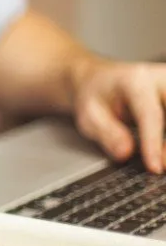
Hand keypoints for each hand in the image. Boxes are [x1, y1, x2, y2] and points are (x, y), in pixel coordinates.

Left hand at [73, 59, 165, 173]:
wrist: (99, 80)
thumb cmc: (94, 97)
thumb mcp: (88, 116)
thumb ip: (107, 134)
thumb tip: (126, 153)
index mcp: (135, 81)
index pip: (151, 115)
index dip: (154, 144)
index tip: (155, 167)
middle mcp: (160, 78)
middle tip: (162, 166)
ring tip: (162, 161)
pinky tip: (163, 153)